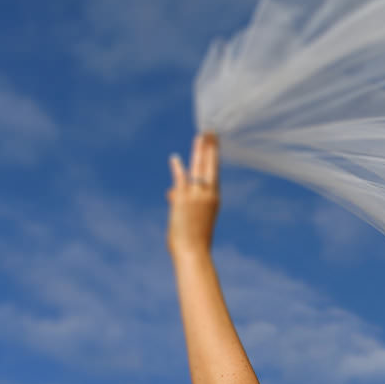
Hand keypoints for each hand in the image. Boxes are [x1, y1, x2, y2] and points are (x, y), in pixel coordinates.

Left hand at [166, 132, 220, 255]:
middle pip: (210, 165)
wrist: (194, 251)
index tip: (213, 143)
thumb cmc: (193, 239)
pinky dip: (176, 169)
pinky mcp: (184, 199)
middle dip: (210, 147)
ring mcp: (197, 195)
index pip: (213, 172)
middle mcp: (208, 194)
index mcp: (214, 198)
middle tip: (210, 132)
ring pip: (199, 168)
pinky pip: (180, 180)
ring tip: (200, 136)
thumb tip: (170, 191)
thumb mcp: (189, 217)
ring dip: (199, 150)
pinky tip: (174, 158)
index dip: (213, 156)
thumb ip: (180, 200)